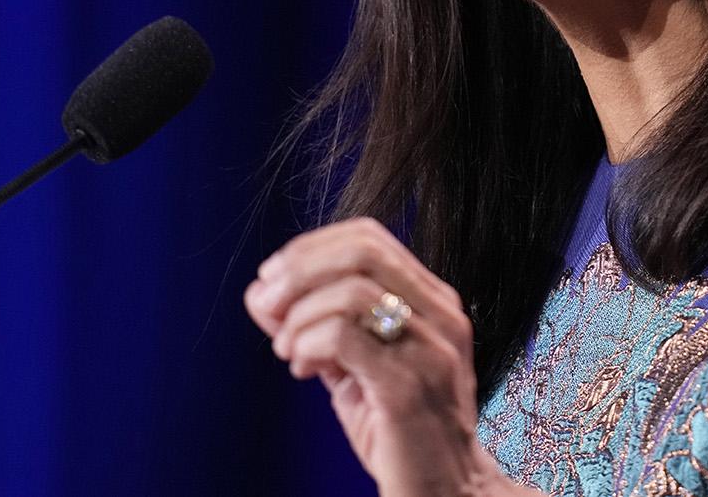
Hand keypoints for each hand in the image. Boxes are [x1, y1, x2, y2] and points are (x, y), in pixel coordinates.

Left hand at [244, 217, 520, 496]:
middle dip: (299, 271)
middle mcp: (441, 317)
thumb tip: (261, 292)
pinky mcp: (409, 387)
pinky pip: (344, 337)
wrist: (446, 493)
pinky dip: (308, 344)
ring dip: (299, 317)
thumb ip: (314, 325)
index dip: (311, 248)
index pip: (369, 237)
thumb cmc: (401, 431)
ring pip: (350, 291)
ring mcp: (431, 351)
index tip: (273, 279)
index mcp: (434, 302)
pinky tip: (303, 369)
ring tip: (289, 352)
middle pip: (361, 252)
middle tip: (268, 306)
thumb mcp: (354, 367)